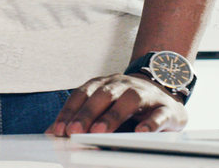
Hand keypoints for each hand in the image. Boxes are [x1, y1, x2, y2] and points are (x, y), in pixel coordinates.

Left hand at [45, 73, 187, 136]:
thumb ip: (79, 119)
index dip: (70, 111)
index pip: (83, 94)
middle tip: (74, 131)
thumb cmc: (129, 104)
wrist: (167, 89)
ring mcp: (146, 94)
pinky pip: (159, 114)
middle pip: (103, 95)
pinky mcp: (166, 108)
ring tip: (100, 132)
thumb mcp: (103, 107)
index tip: (58, 130)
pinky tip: (140, 133)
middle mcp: (124, 85)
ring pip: (130, 100)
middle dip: (87, 113)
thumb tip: (51, 133)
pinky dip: (150, 123)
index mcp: (105, 84)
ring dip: (113, 115)